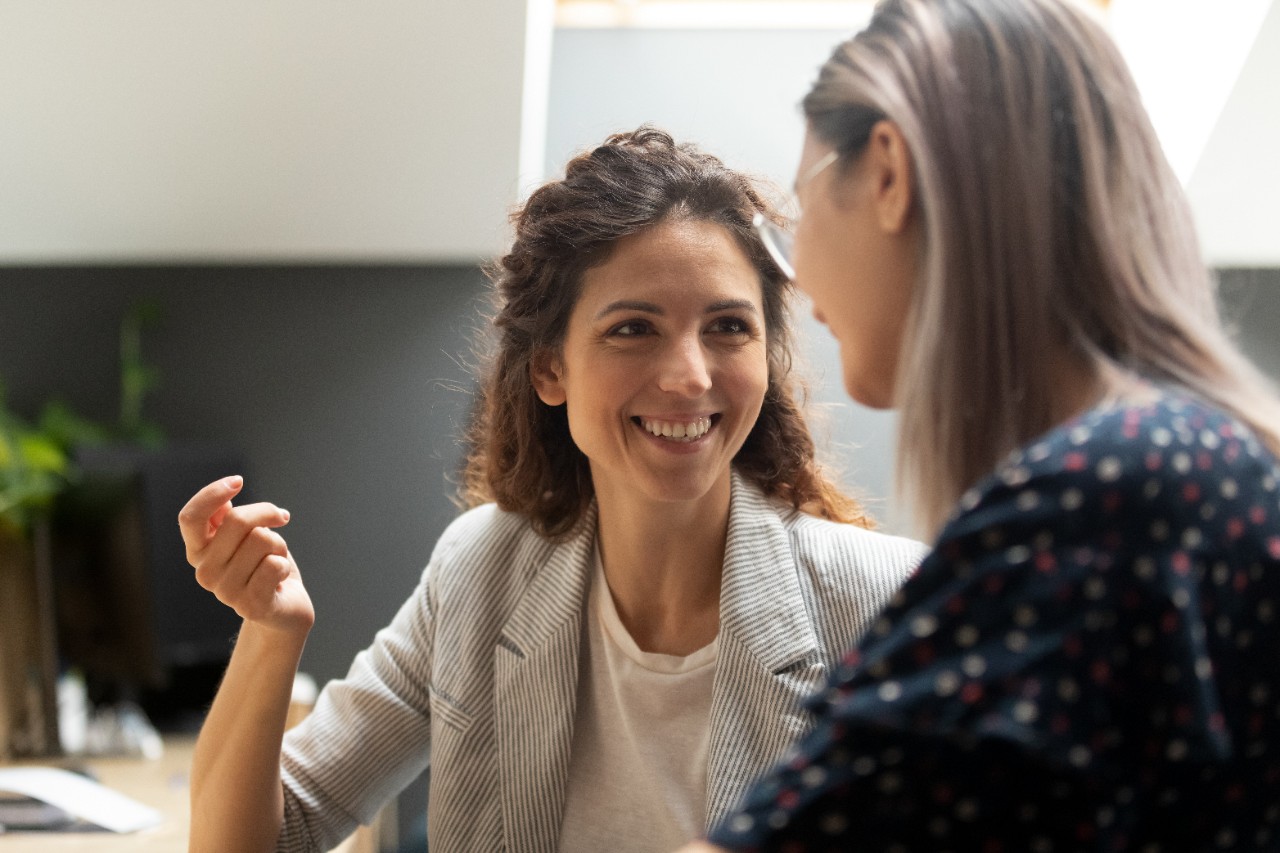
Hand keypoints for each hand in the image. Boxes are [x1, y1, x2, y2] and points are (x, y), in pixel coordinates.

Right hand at [178, 476, 314, 636]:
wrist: (284, 609)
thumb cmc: (264, 565)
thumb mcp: (244, 536)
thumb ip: (226, 518)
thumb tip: (222, 498)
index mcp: (198, 552)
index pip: (190, 517)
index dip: (212, 493)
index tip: (238, 481)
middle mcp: (204, 572)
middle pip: (237, 520)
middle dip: (266, 513)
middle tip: (279, 520)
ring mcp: (225, 592)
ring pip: (262, 539)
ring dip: (278, 545)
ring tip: (274, 562)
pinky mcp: (251, 605)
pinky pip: (274, 564)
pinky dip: (284, 565)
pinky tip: (279, 580)